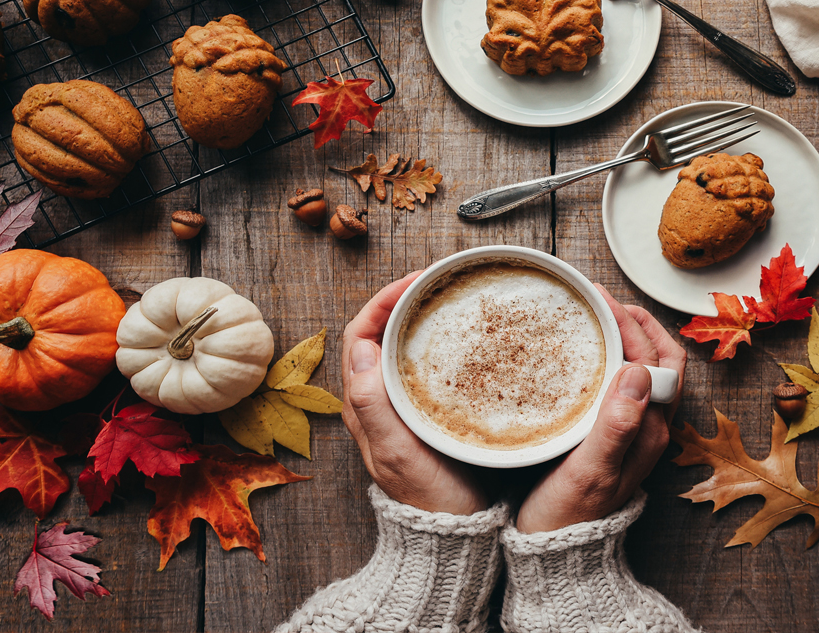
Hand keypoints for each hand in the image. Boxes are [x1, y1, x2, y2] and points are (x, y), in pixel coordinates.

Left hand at [342, 272, 488, 515]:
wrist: (454, 536)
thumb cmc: (430, 498)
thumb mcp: (398, 452)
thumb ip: (373, 406)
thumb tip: (360, 349)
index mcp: (363, 406)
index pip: (360, 336)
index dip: (381, 301)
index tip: (414, 281)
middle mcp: (375, 403)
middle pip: (377, 335)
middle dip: (400, 300)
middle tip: (435, 281)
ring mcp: (398, 409)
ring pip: (397, 350)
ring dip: (415, 319)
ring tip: (446, 298)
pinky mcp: (422, 416)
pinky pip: (419, 367)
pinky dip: (432, 343)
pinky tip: (458, 340)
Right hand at [515, 285, 685, 532]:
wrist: (557, 556)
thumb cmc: (568, 517)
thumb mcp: (590, 471)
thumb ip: (616, 424)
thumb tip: (637, 372)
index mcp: (649, 431)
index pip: (659, 360)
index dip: (635, 325)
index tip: (602, 302)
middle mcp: (648, 428)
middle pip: (658, 360)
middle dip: (634, 322)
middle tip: (598, 298)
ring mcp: (632, 433)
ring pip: (642, 371)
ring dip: (624, 338)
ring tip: (593, 316)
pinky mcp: (612, 438)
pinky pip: (621, 386)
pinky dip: (608, 360)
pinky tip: (583, 356)